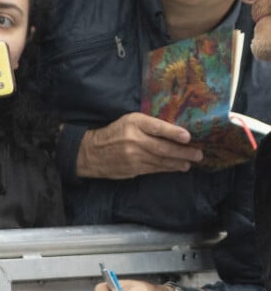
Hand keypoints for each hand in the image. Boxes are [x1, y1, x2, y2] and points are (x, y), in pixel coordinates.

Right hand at [77, 112, 200, 178]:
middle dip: (183, 152)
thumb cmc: (115, 133)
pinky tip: (177, 167)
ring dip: (179, 162)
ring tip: (191, 162)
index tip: (188, 136)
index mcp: (133, 123)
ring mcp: (134, 156)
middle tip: (198, 154)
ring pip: (161, 160)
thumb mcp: (128, 121)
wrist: (93, 152)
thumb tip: (174, 131)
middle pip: (162, 147)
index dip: (172, 132)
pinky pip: (155, 168)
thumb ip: (148, 124)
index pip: (155, 127)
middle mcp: (134, 139)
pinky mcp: (134, 169)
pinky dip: (168, 168)